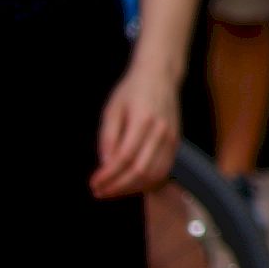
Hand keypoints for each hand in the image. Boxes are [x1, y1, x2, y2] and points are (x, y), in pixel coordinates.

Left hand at [91, 62, 179, 197]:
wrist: (160, 76)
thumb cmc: (132, 91)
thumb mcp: (112, 109)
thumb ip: (108, 137)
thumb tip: (105, 164)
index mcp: (143, 119)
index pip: (124, 157)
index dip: (108, 175)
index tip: (93, 183)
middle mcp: (161, 131)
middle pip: (140, 170)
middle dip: (117, 186)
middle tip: (99, 191)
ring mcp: (171, 137)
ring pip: (154, 174)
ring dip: (131, 188)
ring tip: (111, 191)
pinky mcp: (176, 142)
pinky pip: (163, 169)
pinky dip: (147, 182)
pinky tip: (130, 184)